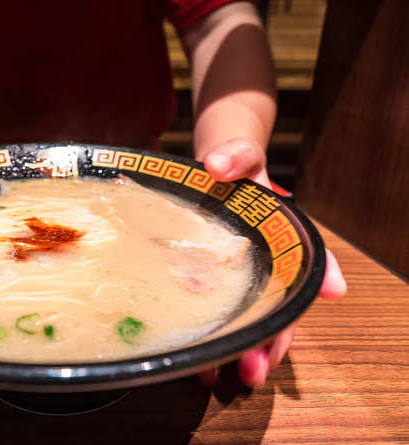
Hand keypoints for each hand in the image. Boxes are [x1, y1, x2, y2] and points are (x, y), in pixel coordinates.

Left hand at [199, 137, 346, 386]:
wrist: (206, 173)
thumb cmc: (229, 167)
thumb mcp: (236, 156)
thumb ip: (234, 155)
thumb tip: (218, 165)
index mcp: (278, 235)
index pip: (305, 259)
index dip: (320, 276)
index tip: (333, 293)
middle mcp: (265, 263)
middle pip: (278, 306)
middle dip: (271, 339)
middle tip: (256, 367)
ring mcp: (238, 277)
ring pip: (250, 321)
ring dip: (243, 351)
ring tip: (225, 376)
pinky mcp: (210, 286)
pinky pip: (218, 319)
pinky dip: (212, 343)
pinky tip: (200, 364)